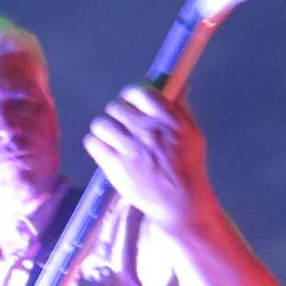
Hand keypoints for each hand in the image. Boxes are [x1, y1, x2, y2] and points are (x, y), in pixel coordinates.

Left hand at [82, 84, 215, 231]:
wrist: (179, 201)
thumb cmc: (188, 167)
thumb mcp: (193, 133)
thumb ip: (181, 108)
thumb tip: (178, 84)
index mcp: (168, 120)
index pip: (140, 93)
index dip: (130, 96)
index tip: (129, 103)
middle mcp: (148, 130)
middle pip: (116, 107)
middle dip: (117, 115)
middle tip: (120, 126)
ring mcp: (130, 148)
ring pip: (101, 124)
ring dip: (103, 129)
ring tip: (109, 138)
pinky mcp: (116, 165)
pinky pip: (93, 143)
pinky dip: (95, 144)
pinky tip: (103, 150)